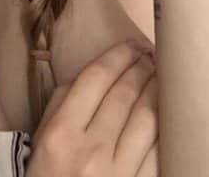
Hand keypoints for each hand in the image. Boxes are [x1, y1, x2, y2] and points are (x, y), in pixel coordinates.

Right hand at [26, 40, 158, 176]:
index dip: (116, 57)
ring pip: (147, 120)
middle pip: (124, 96)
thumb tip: (88, 75)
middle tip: (151, 53)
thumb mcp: (40, 142)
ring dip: (157, 92)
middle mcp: (91, 150)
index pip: (94, 80)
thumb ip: (59, 106)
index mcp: (61, 133)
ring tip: (163, 75)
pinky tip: (169, 112)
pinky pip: (158, 153)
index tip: (130, 44)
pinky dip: (165, 127)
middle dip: (140, 69)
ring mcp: (119, 173)